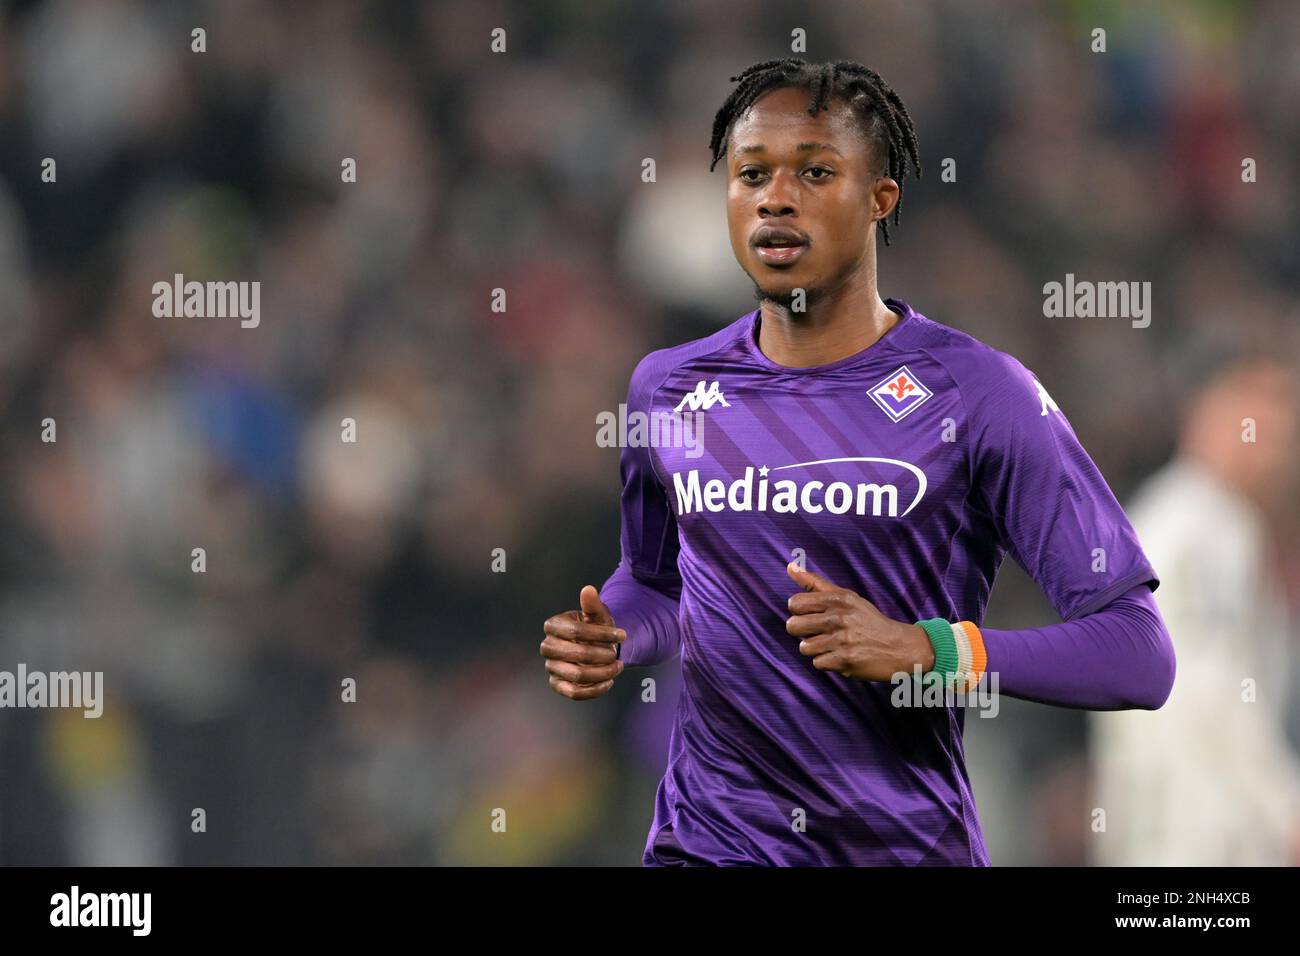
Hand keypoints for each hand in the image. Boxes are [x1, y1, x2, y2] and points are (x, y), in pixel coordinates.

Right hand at [540, 585, 626, 699]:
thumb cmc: (595, 628)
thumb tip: (588, 589)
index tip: (623, 635)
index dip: (601, 633)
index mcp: (553, 625)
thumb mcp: (597, 615)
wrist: (594, 647)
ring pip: (577, 675)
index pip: (575, 630)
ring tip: (617, 666)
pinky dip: (595, 689)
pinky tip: (609, 681)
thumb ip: (592, 604)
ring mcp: (551, 667)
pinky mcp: (557, 684)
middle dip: (601, 655)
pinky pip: (574, 693)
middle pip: (575, 654)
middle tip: (616, 654)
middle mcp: (548, 647)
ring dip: (602, 673)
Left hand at [784, 562, 933, 680]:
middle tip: (819, 632)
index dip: (799, 612)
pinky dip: (828, 662)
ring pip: (804, 647)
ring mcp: (841, 640)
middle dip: (802, 631)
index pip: (794, 603)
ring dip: (816, 649)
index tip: (813, 615)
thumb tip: (789, 566)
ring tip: (833, 645)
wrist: (900, 647)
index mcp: (837, 599)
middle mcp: (838, 617)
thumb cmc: (868, 620)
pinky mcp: (845, 661)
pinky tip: (841, 656)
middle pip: (793, 626)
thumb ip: (815, 582)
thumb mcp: (846, 596)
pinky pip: (818, 663)